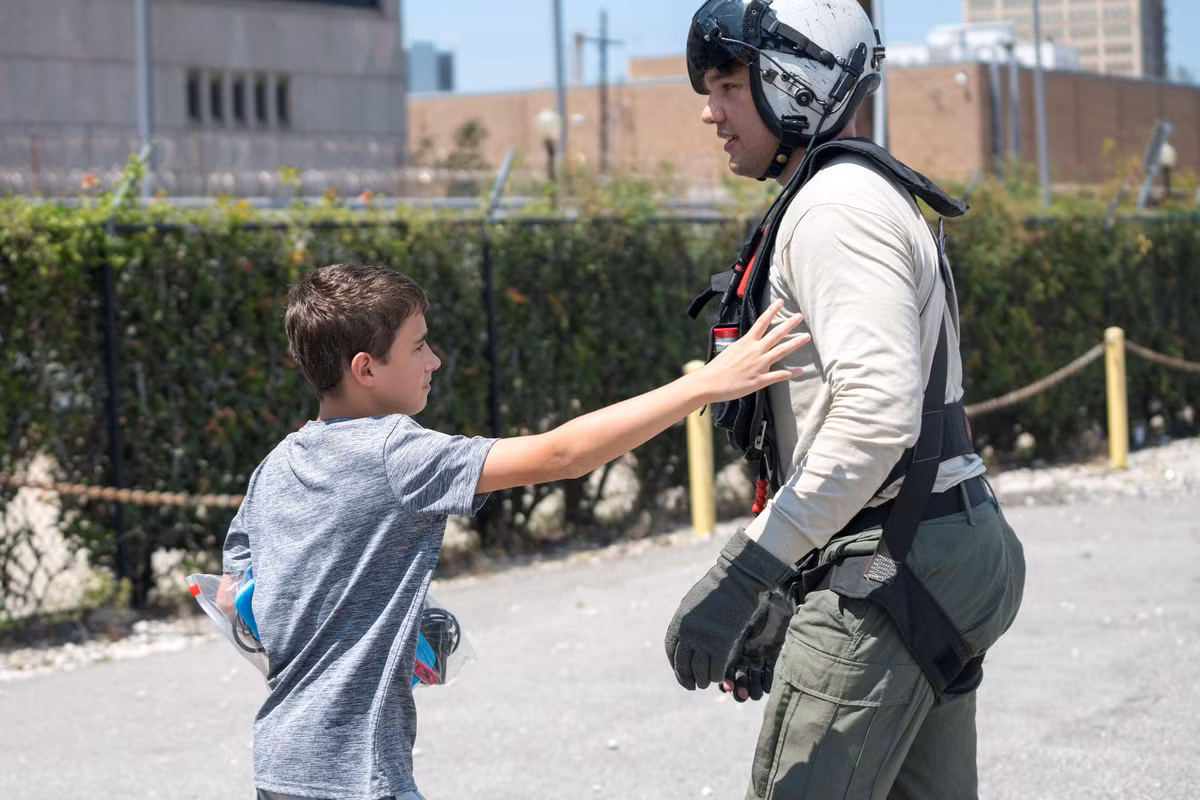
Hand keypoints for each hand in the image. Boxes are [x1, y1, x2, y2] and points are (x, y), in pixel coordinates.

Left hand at [664, 530, 794, 690]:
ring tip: (705, 683)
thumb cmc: (717, 589)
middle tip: (691, 685)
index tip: (681, 671)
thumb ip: (688, 622)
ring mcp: (706, 639)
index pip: (671, 650)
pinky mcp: (723, 643)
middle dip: (685, 678)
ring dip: (702, 680)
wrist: (737, 581)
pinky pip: (717, 668)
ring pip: (699, 670)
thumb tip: (686, 641)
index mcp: (679, 621)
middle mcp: (689, 633)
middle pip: (683, 664)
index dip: (675, 664)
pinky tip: (718, 677)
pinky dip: (716, 676)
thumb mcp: (693, 604)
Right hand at [699, 299, 808, 403]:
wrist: (710, 383)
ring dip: (795, 343)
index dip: (772, 311)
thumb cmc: (717, 367)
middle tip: (800, 316)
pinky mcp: (760, 379)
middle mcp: (754, 351)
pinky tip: (800, 371)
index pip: (761, 322)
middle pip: (775, 334)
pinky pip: (779, 375)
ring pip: (781, 351)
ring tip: (806, 336)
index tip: (780, 302)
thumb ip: (743, 346)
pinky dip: (791, 373)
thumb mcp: (730, 350)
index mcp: (746, 342)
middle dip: (789, 324)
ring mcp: (759, 365)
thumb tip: (749, 343)